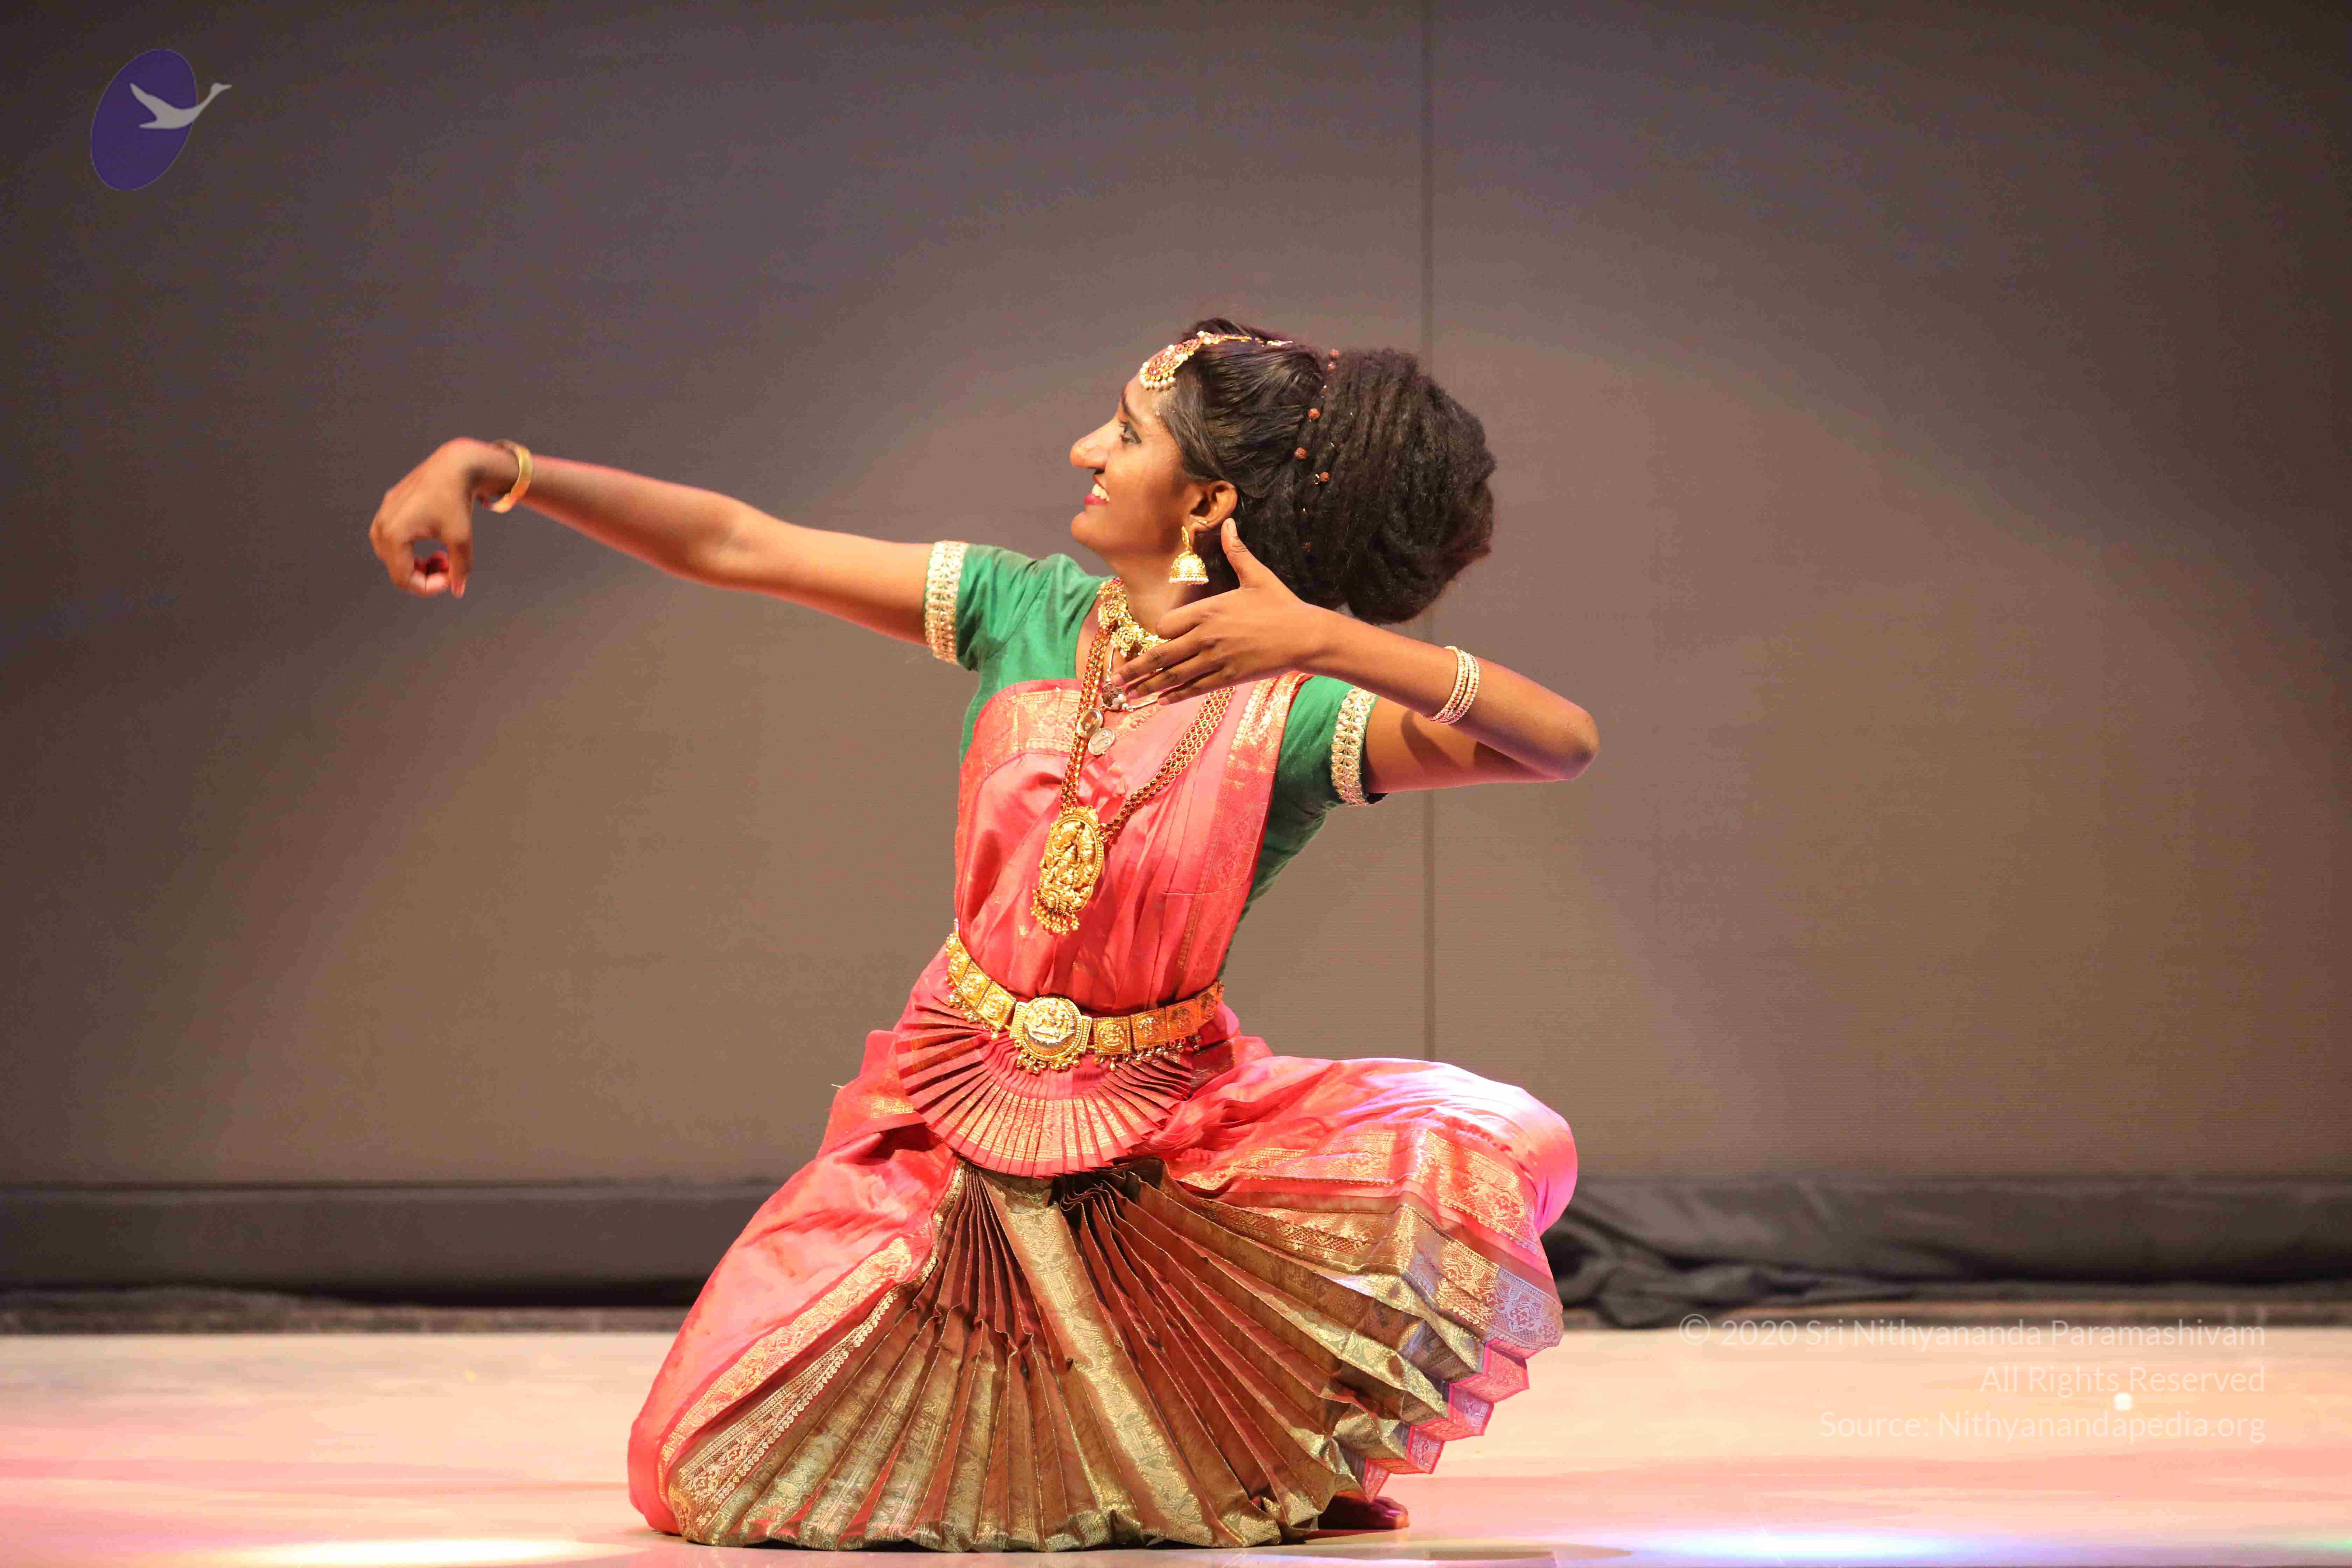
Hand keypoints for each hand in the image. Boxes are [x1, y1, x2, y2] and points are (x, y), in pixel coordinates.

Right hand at [367, 441, 479, 597]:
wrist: (454, 465)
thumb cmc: (456, 500)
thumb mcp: (461, 538)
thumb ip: (459, 569)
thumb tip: (457, 591)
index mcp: (393, 534)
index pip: (404, 579)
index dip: (429, 587)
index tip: (450, 578)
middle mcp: (381, 525)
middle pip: (397, 570)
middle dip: (424, 576)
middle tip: (448, 566)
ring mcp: (382, 515)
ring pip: (392, 556)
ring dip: (415, 563)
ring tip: (440, 557)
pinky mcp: (388, 507)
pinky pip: (392, 539)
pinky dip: (409, 548)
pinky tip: (431, 542)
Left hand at [1111, 517, 1335, 701]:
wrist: (1305, 636)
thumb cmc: (1281, 604)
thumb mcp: (1257, 575)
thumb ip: (1237, 552)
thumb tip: (1229, 523)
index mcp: (1208, 611)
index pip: (1165, 626)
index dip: (1158, 634)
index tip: (1156, 639)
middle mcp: (1205, 637)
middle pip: (1161, 655)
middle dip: (1135, 669)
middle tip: (1114, 680)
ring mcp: (1216, 659)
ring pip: (1174, 676)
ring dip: (1148, 687)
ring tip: (1127, 696)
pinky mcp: (1228, 677)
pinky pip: (1195, 688)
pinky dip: (1176, 696)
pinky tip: (1161, 702)